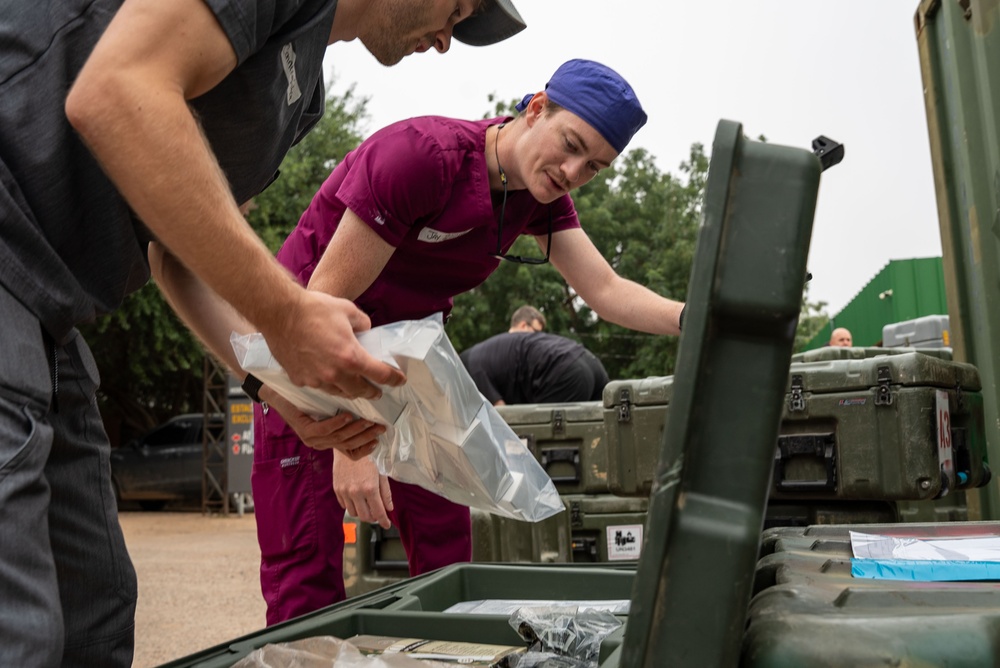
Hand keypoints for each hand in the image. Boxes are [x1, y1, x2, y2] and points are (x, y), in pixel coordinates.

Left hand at [260, 387, 384, 459]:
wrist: (281, 396)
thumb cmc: (307, 402)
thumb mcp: (330, 411)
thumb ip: (345, 417)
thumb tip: (369, 412)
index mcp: (329, 442)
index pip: (351, 453)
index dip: (365, 449)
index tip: (378, 440)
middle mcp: (322, 444)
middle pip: (348, 445)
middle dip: (366, 437)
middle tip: (380, 427)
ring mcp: (313, 440)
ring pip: (339, 438)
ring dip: (356, 430)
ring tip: (368, 421)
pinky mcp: (305, 432)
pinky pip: (325, 430)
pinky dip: (337, 423)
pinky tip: (348, 415)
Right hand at [263, 291, 405, 398]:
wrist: (279, 312)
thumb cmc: (314, 308)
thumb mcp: (348, 310)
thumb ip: (363, 324)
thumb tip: (365, 332)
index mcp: (351, 357)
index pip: (380, 375)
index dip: (394, 379)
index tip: (399, 380)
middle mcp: (335, 374)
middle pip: (360, 391)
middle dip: (371, 392)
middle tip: (377, 391)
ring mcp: (316, 379)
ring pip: (339, 393)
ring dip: (349, 391)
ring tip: (354, 387)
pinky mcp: (299, 379)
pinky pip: (318, 387)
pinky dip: (327, 384)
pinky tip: (328, 378)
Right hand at [333, 454, 392, 528]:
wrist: (349, 446)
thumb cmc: (369, 457)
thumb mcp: (382, 473)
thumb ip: (386, 493)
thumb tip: (389, 508)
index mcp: (370, 488)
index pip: (378, 512)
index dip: (383, 521)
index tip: (386, 525)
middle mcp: (356, 492)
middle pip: (365, 516)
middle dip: (373, 518)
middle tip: (377, 513)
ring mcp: (345, 491)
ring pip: (353, 513)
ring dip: (362, 512)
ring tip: (367, 504)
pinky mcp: (337, 489)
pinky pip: (344, 505)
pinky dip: (352, 505)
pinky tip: (357, 498)